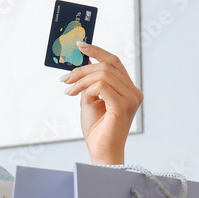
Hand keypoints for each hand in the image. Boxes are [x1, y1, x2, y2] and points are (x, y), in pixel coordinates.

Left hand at [62, 42, 142, 164]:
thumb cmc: (97, 129)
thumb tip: (83, 65)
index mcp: (128, 89)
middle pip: (107, 66)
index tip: (80, 46)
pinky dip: (87, 89)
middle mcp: (133, 92)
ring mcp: (130, 99)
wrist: (100, 151)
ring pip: (103, 75)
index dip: (97, 51)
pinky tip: (80, 98)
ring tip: (68, 91)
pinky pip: (102, 86)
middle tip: (65, 78)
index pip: (115, 62)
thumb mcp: (90, 100)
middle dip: (82, 69)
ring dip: (81, 81)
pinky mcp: (122, 106)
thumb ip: (90, 83)